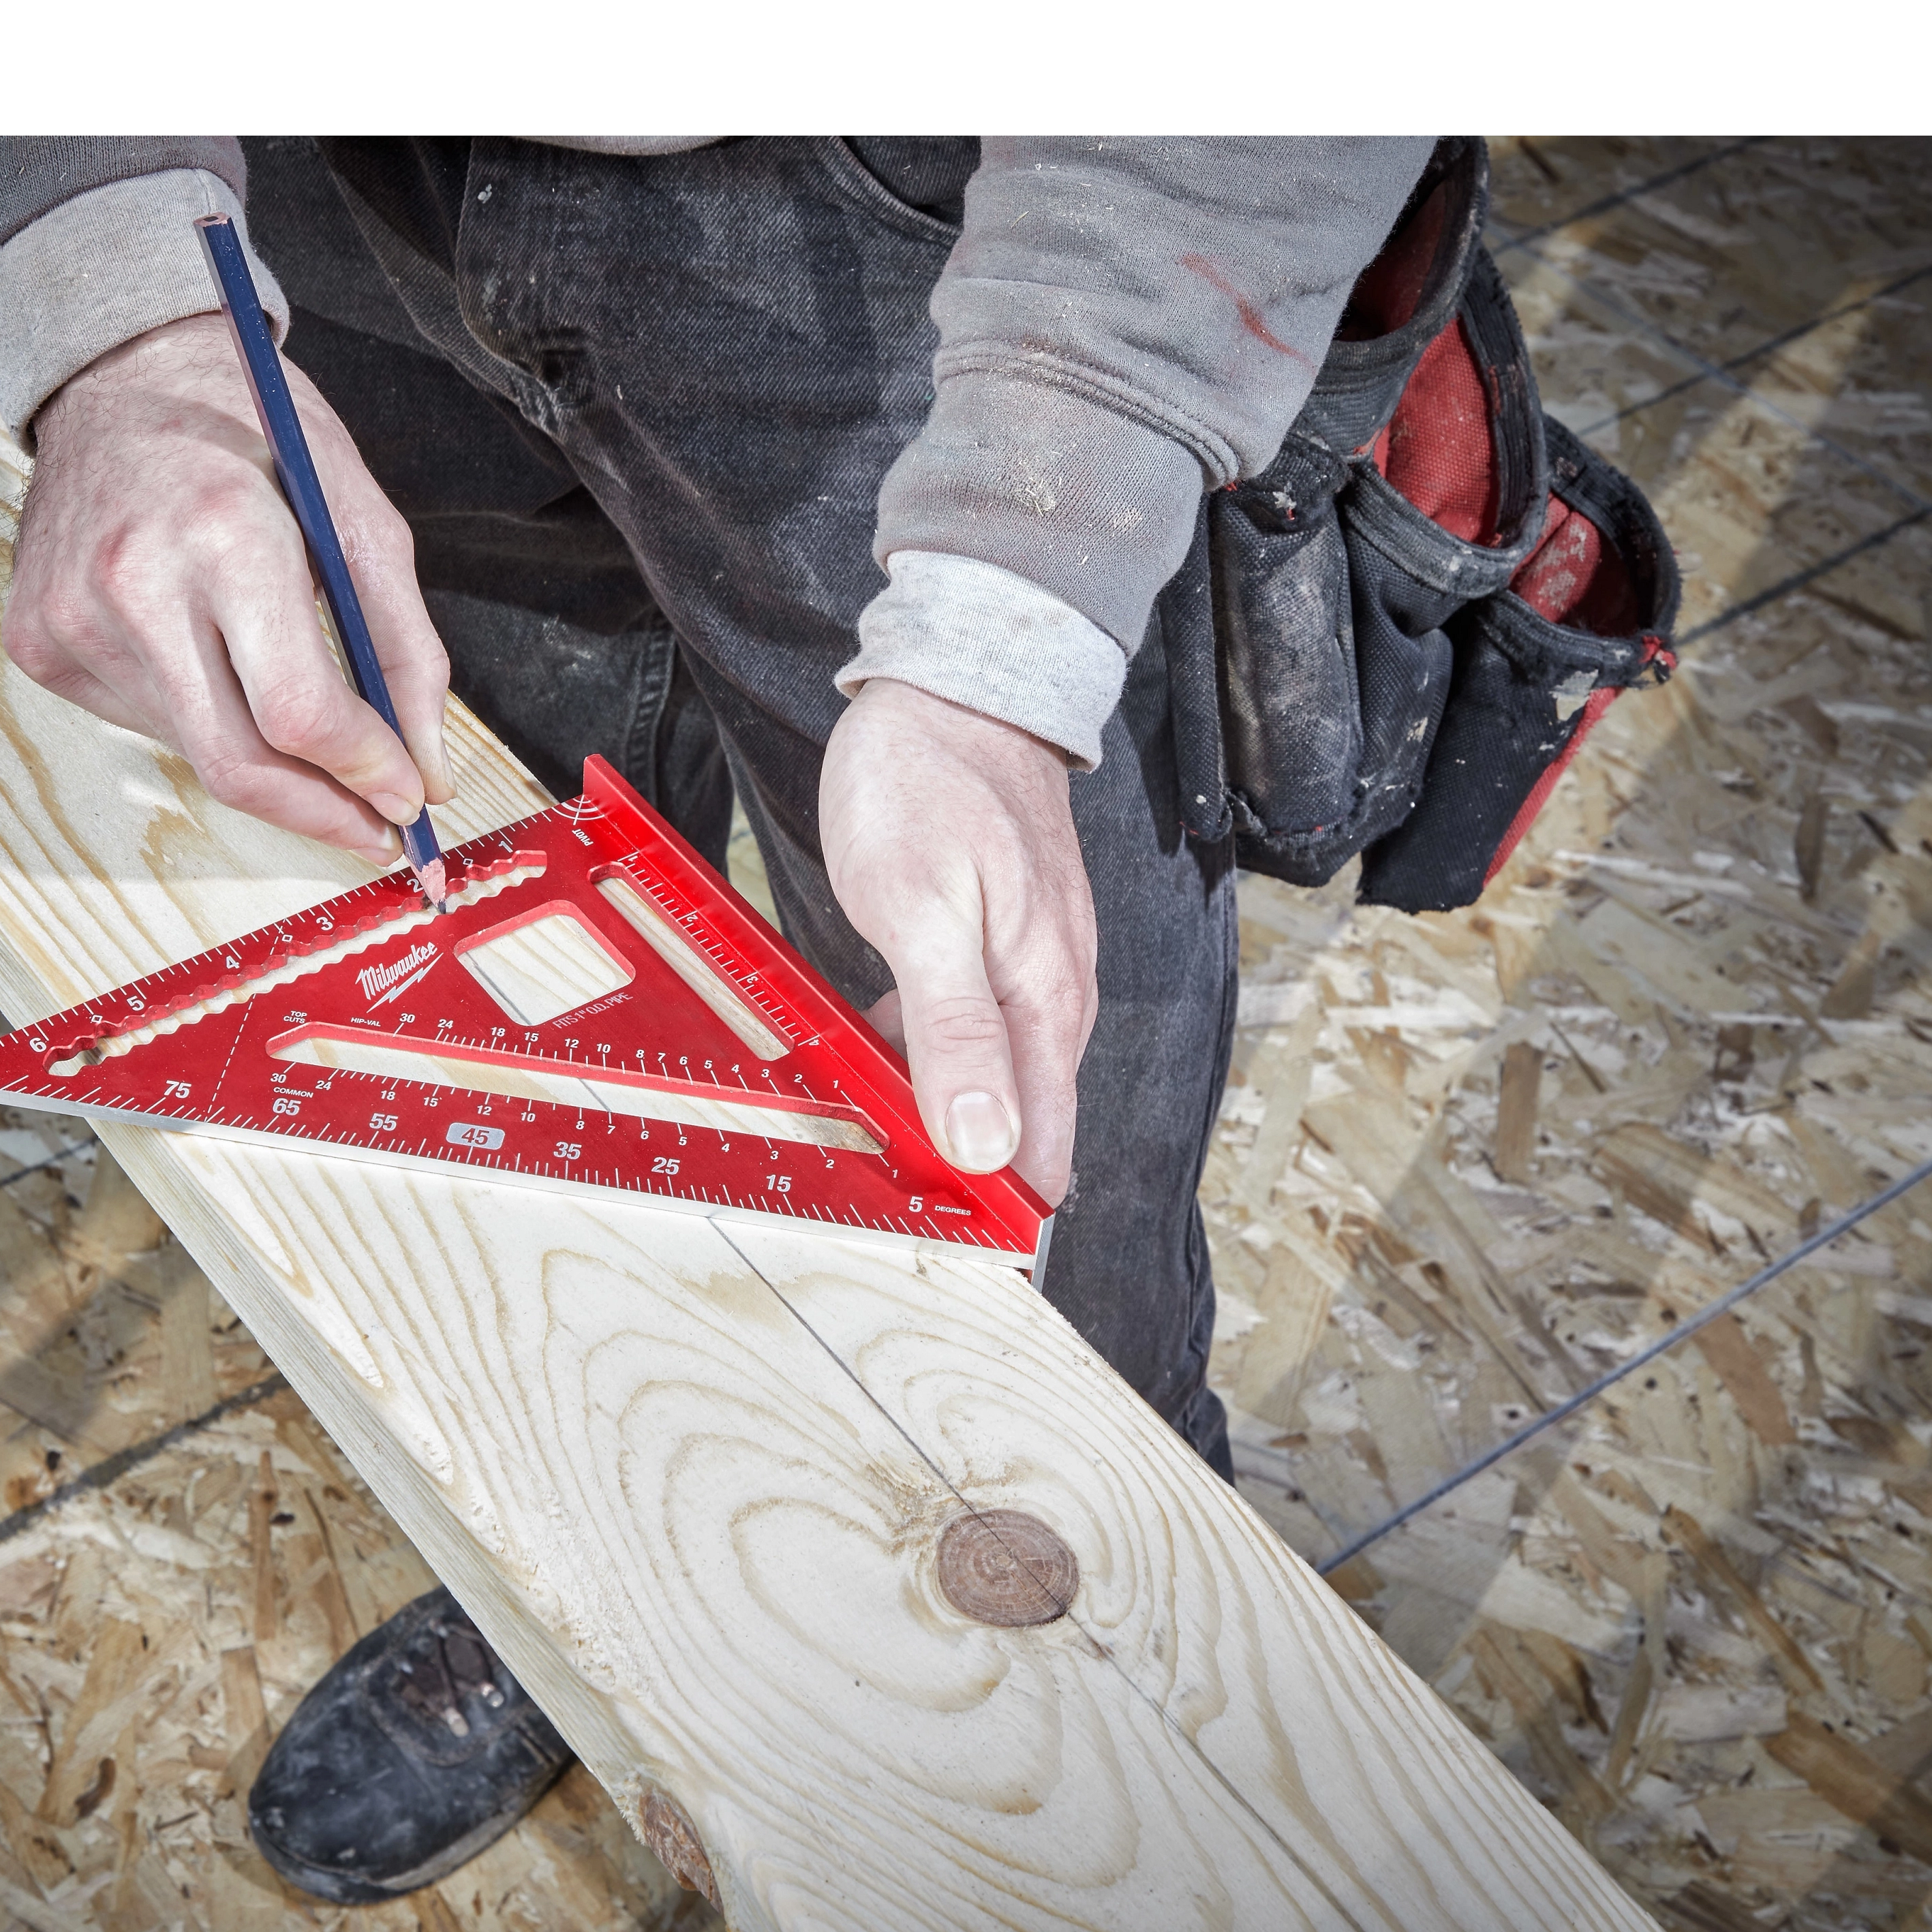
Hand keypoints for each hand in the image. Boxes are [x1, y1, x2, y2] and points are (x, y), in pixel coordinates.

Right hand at [7, 313, 450, 855]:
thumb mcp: (358, 514)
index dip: (363, 773)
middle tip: (376, 826)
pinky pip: (144, 722)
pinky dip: (202, 720)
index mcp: (225, 538)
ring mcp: (71, 619)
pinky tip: (215, 665)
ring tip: (299, 721)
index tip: (407, 797)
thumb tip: (425, 770)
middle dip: (321, 812)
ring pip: (193, 753)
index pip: (299, 713)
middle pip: (238, 764)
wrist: (116, 373)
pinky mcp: (37, 640)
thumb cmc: (249, 431)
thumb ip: (405, 647)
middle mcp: (132, 585)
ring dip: (265, 761)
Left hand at [817, 678, 1095, 1203]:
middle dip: (966, 1179)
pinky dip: (933, 1061)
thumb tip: (988, 1144)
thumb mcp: (921, 911)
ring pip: (998, 1080)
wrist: (957, 682)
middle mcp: (1054, 997)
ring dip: (946, 1120)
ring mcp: (1033, 968)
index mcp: (1044, 1002)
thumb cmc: (926, 784)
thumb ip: (956, 1030)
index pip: (1041, 1151)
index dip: (995, 1212)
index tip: (938, 1249)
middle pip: (1023, 1127)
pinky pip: (978, 1031)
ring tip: (877, 1151)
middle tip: (891, 1215)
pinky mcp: (1004, 942)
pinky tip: (881, 1058)